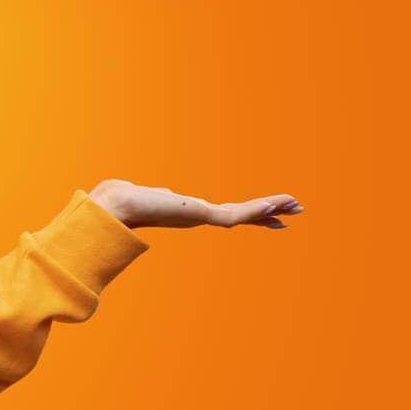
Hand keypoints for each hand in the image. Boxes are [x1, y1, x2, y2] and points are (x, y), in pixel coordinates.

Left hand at [86, 178, 303, 230]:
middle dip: (268, 214)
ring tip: (296, 206)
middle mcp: (198, 217)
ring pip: (245, 214)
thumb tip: (163, 192)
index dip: (247, 213)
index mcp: (189, 212)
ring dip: (271, 209)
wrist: (114, 207)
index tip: (266, 214)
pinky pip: (237, 213)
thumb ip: (160, 194)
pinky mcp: (201, 216)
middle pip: (242, 215)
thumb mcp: (149, 193)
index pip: (225, 212)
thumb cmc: (123, 200)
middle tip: (292, 213)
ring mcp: (201, 218)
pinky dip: (259, 208)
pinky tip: (277, 204)